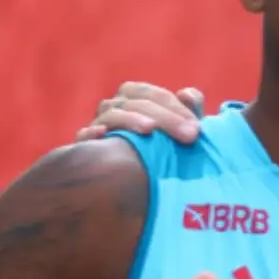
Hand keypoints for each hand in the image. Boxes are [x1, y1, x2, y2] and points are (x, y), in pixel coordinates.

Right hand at [76, 82, 204, 144]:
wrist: (138, 186)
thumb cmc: (165, 150)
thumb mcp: (181, 131)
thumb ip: (189, 110)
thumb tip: (186, 94)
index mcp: (133, 98)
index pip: (148, 93)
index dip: (173, 106)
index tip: (195, 126)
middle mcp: (113, 108)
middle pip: (133, 102)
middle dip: (164, 116)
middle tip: (189, 135)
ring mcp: (97, 126)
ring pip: (111, 114)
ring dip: (131, 119)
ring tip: (150, 129)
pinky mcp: (84, 149)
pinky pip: (83, 137)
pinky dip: (91, 133)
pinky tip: (103, 134)